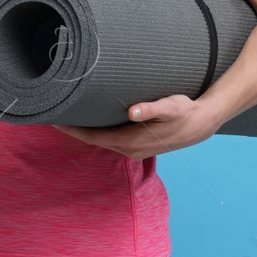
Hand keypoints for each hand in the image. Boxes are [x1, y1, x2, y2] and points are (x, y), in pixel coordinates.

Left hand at [57, 94, 219, 161]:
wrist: (201, 124)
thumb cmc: (185, 111)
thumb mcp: (171, 106)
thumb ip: (151, 108)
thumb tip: (132, 112)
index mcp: (131, 141)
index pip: (94, 137)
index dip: (73, 130)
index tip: (56, 120)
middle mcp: (129, 149)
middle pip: (93, 140)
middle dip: (74, 129)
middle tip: (54, 112)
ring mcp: (133, 149)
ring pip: (101, 141)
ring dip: (84, 132)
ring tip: (67, 117)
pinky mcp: (138, 145)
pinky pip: (110, 140)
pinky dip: (97, 132)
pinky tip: (91, 122)